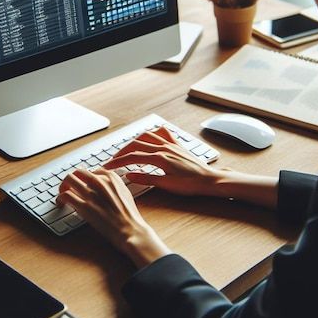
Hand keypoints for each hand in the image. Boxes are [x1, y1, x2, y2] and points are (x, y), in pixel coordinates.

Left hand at [58, 168, 170, 267]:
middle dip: (72, 179)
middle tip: (69, 187)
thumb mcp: (125, 193)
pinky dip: (60, 198)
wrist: (130, 229)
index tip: (82, 183)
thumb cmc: (129, 215)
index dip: (84, 178)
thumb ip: (113, 185)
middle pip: (78, 172)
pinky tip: (61, 203)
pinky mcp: (83, 207)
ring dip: (63, 186)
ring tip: (62, 193)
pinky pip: (65, 195)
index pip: (91, 170)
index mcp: (111, 177)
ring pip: (69, 180)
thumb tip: (103, 185)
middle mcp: (100, 182)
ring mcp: (91, 193)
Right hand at [104, 126, 222, 196]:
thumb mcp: (166, 184)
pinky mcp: (177, 144)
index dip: (118, 162)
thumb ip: (146, 178)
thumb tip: (128, 174)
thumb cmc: (190, 185)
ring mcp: (171, 144)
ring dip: (134, 140)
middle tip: (113, 159)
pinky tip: (148, 137)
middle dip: (122, 151)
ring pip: (147, 135)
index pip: (133, 157)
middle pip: (136, 144)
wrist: (209, 180)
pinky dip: (152, 132)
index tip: (108, 166)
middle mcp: (164, 147)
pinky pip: (162, 132)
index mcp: (160, 158)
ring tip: (127, 149)